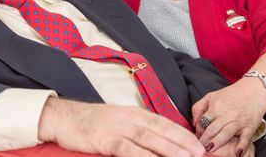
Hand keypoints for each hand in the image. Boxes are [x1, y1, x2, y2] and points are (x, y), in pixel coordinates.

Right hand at [39, 97, 205, 156]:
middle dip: (183, 142)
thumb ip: (137, 129)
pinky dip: (143, 156)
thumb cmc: (93, 122)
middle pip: (161, 130)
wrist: (65, 117)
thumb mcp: (119, 121)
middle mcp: (130, 117)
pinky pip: (128, 149)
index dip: (183, 134)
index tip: (198, 145)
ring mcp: (119, 127)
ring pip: (149, 138)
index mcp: (135, 113)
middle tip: (200, 153)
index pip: (164, 123)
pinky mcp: (106, 138)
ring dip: (169, 149)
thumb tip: (158, 143)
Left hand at [191, 78, 265, 154]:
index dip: (198, 132)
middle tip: (199, 148)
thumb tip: (193, 122)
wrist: (254, 91)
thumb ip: (199, 107)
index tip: (196, 140)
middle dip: (204, 140)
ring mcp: (238, 121)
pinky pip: (245, 137)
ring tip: (210, 150)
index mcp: (215, 106)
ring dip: (217, 142)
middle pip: (212, 129)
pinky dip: (242, 145)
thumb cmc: (231, 95)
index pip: (203, 122)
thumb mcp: (212, 96)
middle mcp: (226, 114)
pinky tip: (238, 153)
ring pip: (226, 133)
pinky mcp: (250, 126)